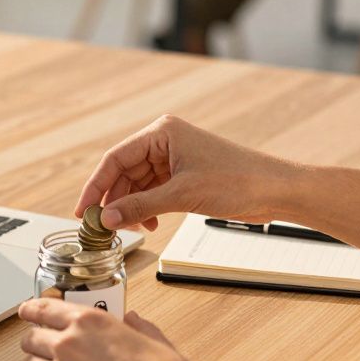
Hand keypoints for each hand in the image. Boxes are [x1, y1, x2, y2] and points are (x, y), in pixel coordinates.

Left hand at [17, 298, 200, 360]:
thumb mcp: (155, 341)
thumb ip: (139, 327)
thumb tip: (133, 319)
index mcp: (89, 321)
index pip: (45, 309)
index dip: (31, 310)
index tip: (25, 312)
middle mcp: (67, 344)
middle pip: (30, 339)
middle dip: (35, 345)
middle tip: (44, 353)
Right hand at [75, 115, 300, 230]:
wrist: (277, 190)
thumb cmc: (239, 180)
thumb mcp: (182, 195)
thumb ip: (140, 206)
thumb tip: (107, 217)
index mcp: (162, 133)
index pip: (115, 158)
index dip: (95, 185)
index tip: (83, 210)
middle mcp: (165, 142)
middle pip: (124, 172)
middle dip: (113, 199)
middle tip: (102, 225)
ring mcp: (174, 159)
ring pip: (137, 184)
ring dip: (131, 207)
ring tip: (130, 227)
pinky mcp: (184, 176)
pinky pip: (153, 191)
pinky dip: (147, 208)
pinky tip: (150, 223)